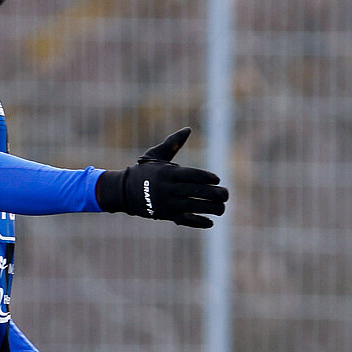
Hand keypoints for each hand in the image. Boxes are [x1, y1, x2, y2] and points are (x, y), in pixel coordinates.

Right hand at [95, 127, 228, 227]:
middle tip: (226, 194)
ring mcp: (167, 203)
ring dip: (211, 208)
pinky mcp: (166, 215)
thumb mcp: (156, 155)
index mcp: (168, 173)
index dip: (207, 177)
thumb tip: (188, 129)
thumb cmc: (145, 171)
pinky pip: (185, 220)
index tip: (217, 180)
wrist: (125, 191)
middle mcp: (168, 188)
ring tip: (222, 208)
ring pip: (193, 207)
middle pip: (196, 192)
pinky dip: (198, 222)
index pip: (192, 175)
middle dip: (214, 194)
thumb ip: (173, 143)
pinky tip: (210, 222)